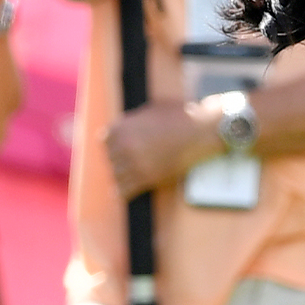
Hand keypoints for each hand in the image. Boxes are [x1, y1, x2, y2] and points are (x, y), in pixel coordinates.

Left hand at [103, 97, 220, 198]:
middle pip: (111, 158)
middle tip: (126, 163)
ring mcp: (134, 163)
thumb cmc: (178, 117)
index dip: (113, 144)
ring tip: (124, 178)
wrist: (198, 132)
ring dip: (120, 176)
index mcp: (121, 127)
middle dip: (118, 160)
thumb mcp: (149, 111)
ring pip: (116, 175)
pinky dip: (122, 192)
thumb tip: (120, 129)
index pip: (105, 140)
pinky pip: (125, 190)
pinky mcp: (146, 178)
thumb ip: (131, 122)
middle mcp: (123, 146)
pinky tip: (121, 193)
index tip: (118, 148)